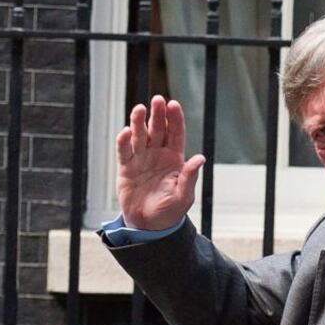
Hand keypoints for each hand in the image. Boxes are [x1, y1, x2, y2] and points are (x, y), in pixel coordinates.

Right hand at [116, 95, 204, 229]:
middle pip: (158, 129)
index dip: (175, 119)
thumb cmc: (170, 211)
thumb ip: (190, 177)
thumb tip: (200, 158)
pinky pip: (124, 150)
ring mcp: (142, 159)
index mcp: (175, 159)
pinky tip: (126, 132)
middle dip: (158, 114)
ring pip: (140, 135)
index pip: (176, 134)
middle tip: (157, 100)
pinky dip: (124, 141)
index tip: (174, 105)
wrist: (149, 224)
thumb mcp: (184, 195)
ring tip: (139, 109)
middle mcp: (158, 155)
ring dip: (139, 121)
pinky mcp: (126, 167)